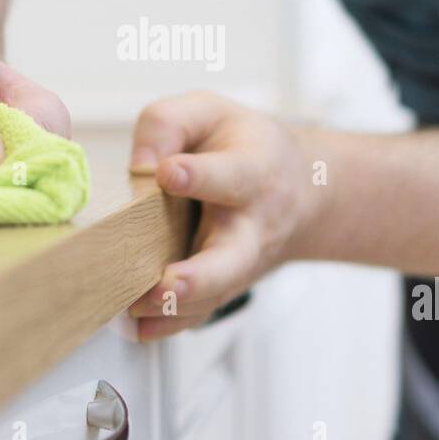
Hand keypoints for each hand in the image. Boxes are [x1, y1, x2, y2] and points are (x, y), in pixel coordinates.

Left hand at [125, 92, 320, 340]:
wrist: (302, 191)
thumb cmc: (246, 148)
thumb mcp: (211, 113)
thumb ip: (169, 123)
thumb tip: (139, 164)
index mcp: (252, 173)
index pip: (228, 175)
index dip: (197, 175)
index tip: (167, 172)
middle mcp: (250, 226)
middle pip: (231, 259)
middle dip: (200, 276)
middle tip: (168, 283)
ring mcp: (239, 263)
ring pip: (213, 294)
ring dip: (175, 308)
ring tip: (136, 306)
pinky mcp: (223, 287)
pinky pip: (199, 313)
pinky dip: (169, 325)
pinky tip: (140, 326)